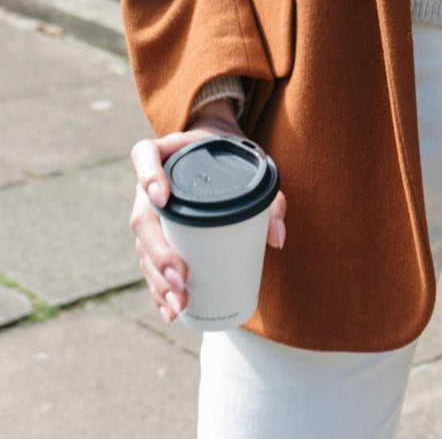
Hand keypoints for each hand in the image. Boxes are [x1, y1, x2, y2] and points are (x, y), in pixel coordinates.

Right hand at [128, 100, 287, 326]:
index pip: (144, 155)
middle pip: (142, 217)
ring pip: (142, 247)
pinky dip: (158, 289)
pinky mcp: (155, 235)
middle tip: (181, 279)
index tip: (163, 198)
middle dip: (159, 254)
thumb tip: (277, 239)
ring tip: (179, 303)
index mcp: (168, 153)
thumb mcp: (253, 165)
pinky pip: (149, 263)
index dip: (148, 175)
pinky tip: (170, 311)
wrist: (218, 151)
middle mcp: (150, 184)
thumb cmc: (234, 156)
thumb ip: (270, 198)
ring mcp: (149, 211)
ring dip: (157, 279)